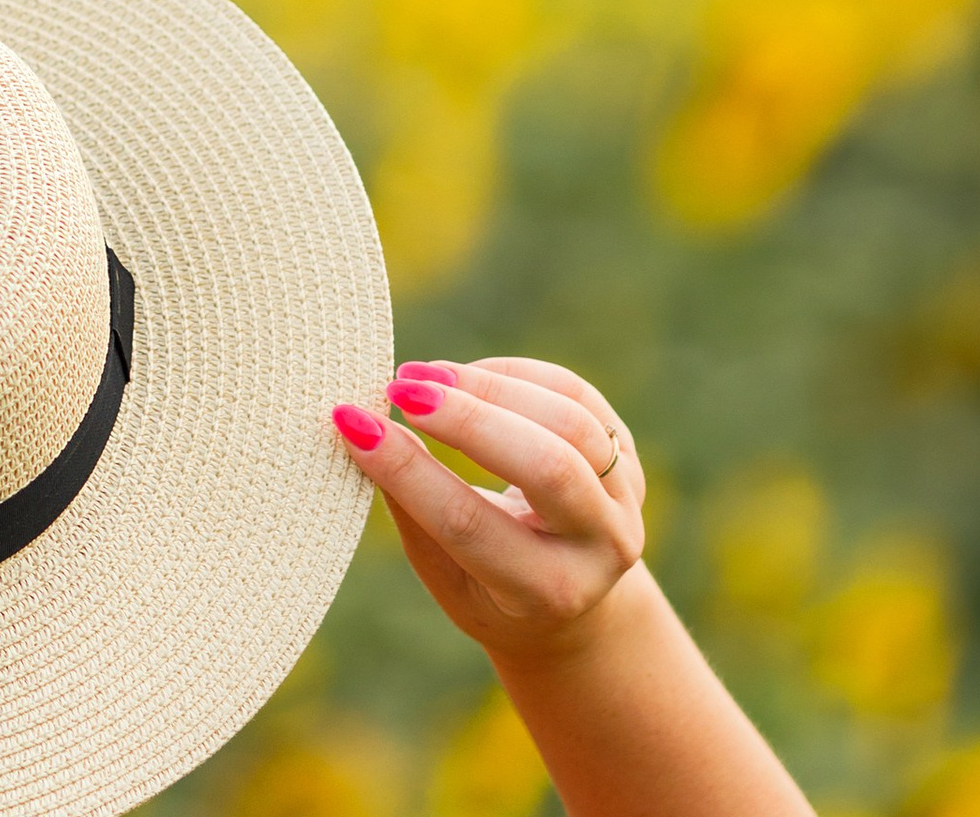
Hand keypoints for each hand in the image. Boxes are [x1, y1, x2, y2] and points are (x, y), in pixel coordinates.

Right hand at [333, 359, 643, 660]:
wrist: (578, 605)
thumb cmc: (489, 587)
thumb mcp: (446, 576)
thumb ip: (411, 509)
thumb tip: (359, 428)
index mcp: (547, 593)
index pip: (468, 523)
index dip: (405, 470)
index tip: (350, 422)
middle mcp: (601, 549)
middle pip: (546, 466)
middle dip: (466, 419)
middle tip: (398, 388)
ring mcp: (626, 498)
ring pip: (569, 422)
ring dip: (487, 388)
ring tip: (422, 374)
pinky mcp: (629, 454)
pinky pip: (576, 393)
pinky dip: (513, 374)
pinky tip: (464, 376)